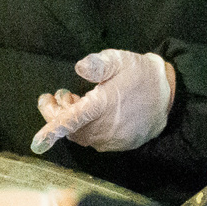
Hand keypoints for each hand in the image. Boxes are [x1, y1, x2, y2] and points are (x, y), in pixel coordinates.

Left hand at [31, 50, 176, 155]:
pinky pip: (94, 140)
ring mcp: (113, 139)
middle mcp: (106, 128)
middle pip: (71, 130)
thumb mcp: (120, 60)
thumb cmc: (140, 74)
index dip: (52, 131)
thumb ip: (99, 64)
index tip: (37, 141)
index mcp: (103, 106)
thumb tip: (80, 67)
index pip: (71, 121)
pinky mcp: (120, 144)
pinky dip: (85, 129)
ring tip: (74, 101)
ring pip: (81, 136)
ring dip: (71, 121)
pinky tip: (90, 113)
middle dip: (57, 116)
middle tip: (58, 96)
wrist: (169, 94)